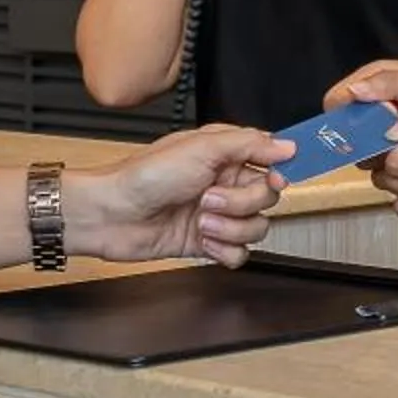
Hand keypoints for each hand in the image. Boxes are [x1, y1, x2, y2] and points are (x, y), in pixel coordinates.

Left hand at [71, 125, 293, 267]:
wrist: (110, 215)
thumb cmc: (144, 176)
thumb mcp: (200, 148)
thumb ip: (249, 144)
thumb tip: (287, 145)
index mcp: (225, 154)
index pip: (271, 161)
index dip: (279, 172)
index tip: (275, 179)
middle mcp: (224, 183)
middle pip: (267, 198)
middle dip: (242, 203)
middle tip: (210, 198)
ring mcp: (217, 214)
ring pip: (256, 228)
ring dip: (231, 228)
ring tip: (201, 221)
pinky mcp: (208, 242)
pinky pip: (240, 253)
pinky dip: (225, 250)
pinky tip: (204, 241)